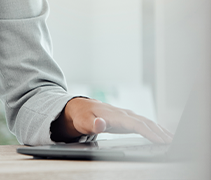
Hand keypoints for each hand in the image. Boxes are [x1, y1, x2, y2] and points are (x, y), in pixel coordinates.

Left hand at [51, 97, 173, 143]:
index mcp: (113, 114)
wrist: (78, 108)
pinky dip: (154, 128)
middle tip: (172, 143)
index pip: (135, 123)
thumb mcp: (83, 121)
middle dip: (159, 132)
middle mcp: (122, 113)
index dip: (148, 131)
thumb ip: (93, 124)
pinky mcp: (126, 119)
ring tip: (172, 140)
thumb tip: (101, 124)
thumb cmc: (81, 116)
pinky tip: (162, 135)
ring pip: (146, 121)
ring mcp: (125, 115)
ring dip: (160, 130)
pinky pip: (143, 123)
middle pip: (144, 122)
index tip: (160, 140)